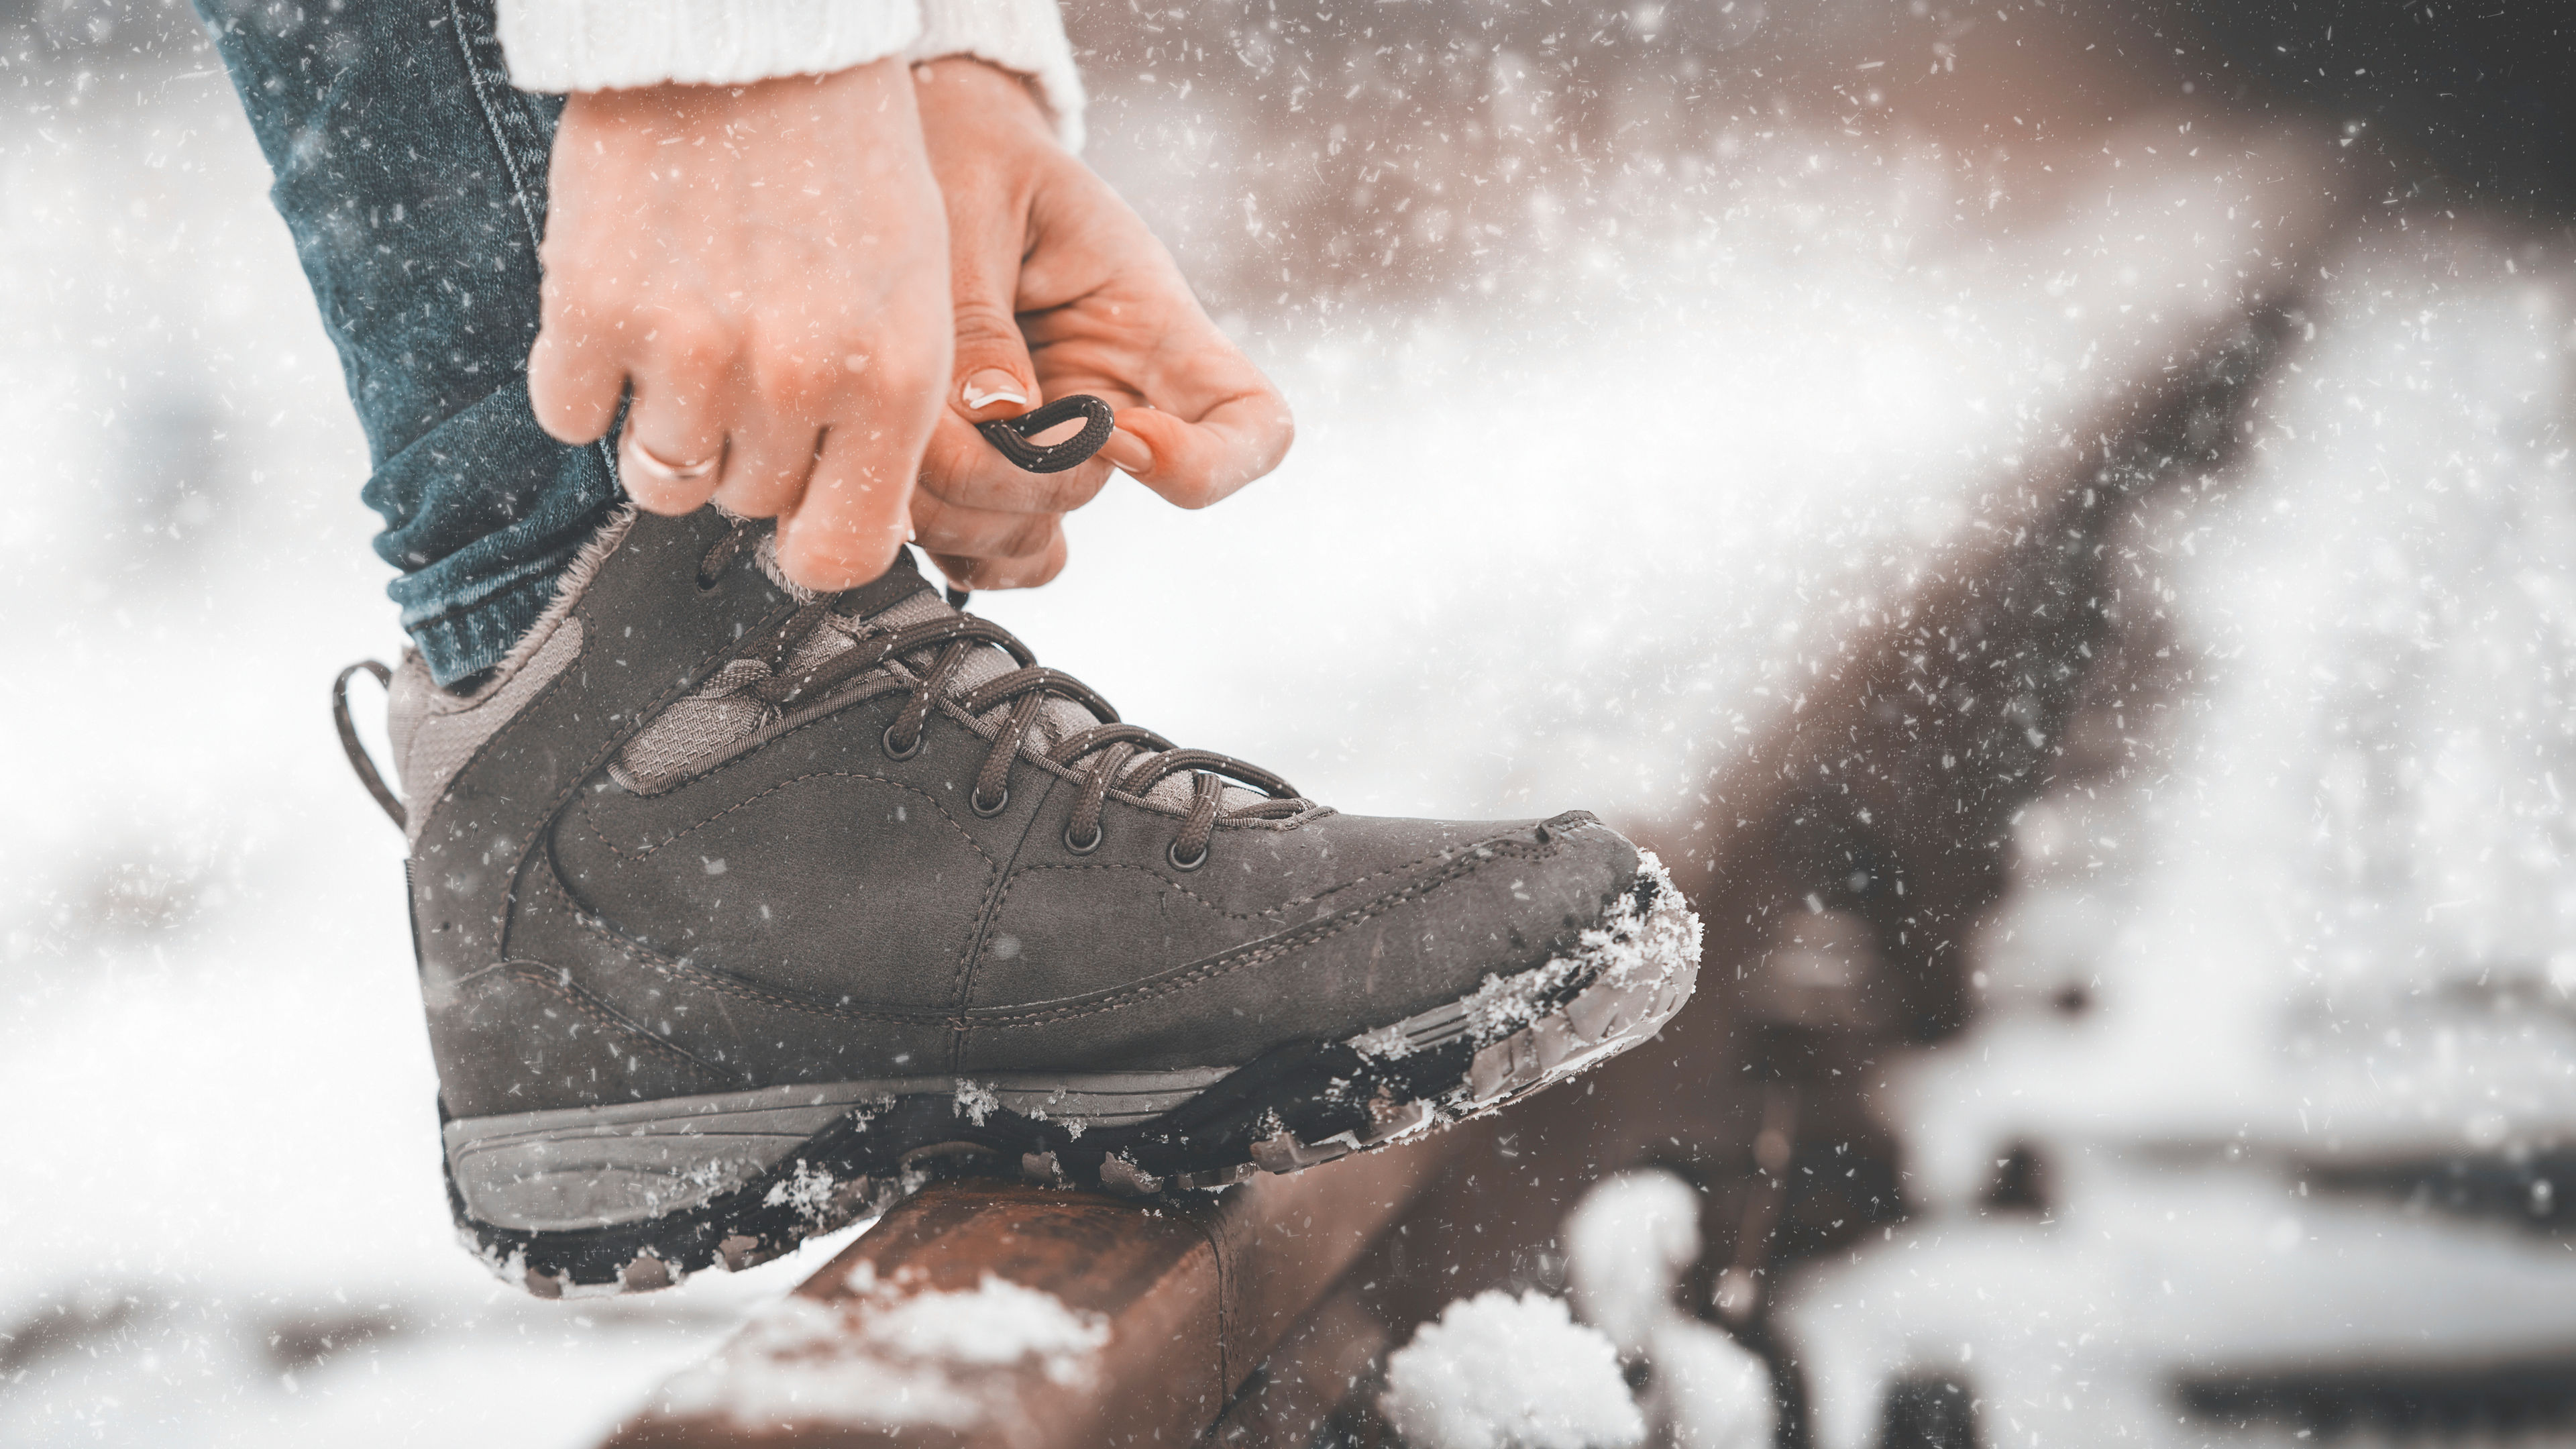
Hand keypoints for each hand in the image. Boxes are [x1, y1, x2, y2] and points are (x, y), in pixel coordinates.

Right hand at [527, 61, 950, 590]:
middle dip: (743, 453)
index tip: (797, 515)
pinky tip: (622, 310)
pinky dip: (584, 379)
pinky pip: (568, 416)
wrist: (749, 37)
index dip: (812, 542)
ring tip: (688, 337)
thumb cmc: (845, 163)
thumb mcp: (914, 293)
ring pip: (658, 479)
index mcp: (893, 377)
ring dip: (664, 427)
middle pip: (743, 507)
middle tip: (747, 360)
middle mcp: (796, 376)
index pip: (842, 553)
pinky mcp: (593, 307)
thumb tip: (845, 527)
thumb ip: (884, 414)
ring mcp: (690, 347)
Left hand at [908, 58, 1294, 590]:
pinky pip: (985, 548)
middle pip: (1095, 492)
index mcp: (1146, 319)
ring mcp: (1048, 438)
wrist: (924, 138)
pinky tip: (899, 481)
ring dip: (961, 513)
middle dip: (1014, 479)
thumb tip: (999, 419)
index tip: (1118, 438)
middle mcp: (1110, 394)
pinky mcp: (987, 464)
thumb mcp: (971, 200)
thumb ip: (977, 312)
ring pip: (1033, 536)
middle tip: (940, 417)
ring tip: (899, 434)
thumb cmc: (964, 148)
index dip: (1206, 465)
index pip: (1251, 424)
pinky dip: (944, 537)